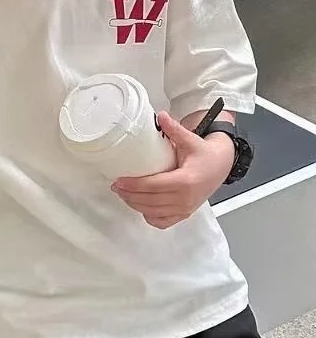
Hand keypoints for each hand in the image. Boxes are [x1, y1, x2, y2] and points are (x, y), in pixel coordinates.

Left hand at [112, 111, 234, 229]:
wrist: (221, 166)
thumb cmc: (205, 154)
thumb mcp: (190, 139)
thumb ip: (174, 129)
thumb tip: (160, 115)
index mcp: (186, 181)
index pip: (153, 186)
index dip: (133, 185)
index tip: (119, 181)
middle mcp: (186, 198)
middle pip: (150, 201)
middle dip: (129, 195)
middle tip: (116, 186)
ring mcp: (185, 209)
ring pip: (153, 213)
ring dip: (135, 205)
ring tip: (123, 194)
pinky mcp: (185, 213)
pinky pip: (163, 222)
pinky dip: (149, 217)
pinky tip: (140, 206)